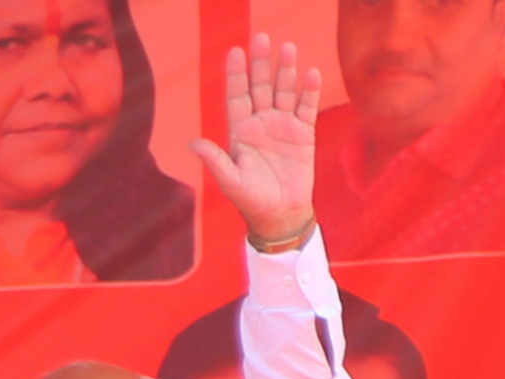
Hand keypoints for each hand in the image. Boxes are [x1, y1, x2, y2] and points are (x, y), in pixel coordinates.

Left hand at [194, 33, 322, 247]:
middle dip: (260, 63)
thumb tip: (193, 142)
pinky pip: (306, 108)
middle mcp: (260, 124)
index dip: (236, 75)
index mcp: (240, 132)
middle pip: (260, 86)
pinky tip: (310, 74)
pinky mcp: (303, 134)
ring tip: (287, 48)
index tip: (235, 52)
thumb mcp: (230, 181)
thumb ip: (215, 160)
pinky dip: (309, 92)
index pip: (237, 96)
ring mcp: (282, 126)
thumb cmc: (251, 201)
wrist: (280, 216)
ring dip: (285, 71)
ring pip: (283, 92)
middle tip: (261, 38)